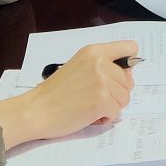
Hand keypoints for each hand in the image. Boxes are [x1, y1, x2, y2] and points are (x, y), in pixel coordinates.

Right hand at [0, 40, 137, 150]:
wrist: (36, 110)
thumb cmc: (54, 92)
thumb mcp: (78, 67)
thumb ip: (102, 66)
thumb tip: (127, 74)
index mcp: (94, 51)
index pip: (130, 48)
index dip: (128, 64)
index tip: (119, 74)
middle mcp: (100, 63)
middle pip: (129, 80)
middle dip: (117, 92)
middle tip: (96, 97)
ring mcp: (102, 82)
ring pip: (125, 98)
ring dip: (111, 106)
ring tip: (91, 106)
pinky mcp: (101, 101)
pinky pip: (117, 112)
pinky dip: (105, 118)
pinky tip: (90, 115)